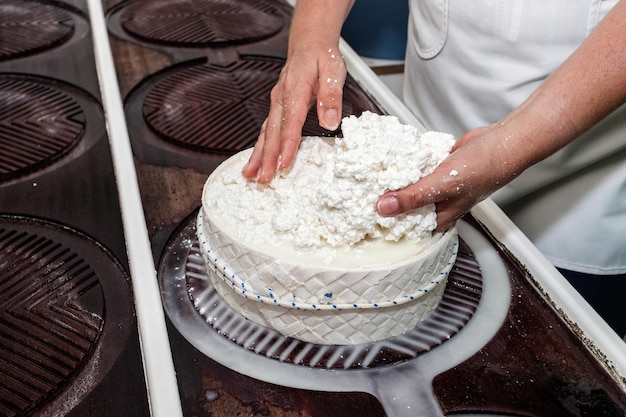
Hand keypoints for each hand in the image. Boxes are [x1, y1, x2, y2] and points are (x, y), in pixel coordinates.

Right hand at [242, 45, 346, 182]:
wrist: (310, 43)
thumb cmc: (322, 56)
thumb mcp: (334, 70)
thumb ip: (331, 97)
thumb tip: (331, 122)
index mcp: (294, 89)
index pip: (290, 122)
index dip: (286, 145)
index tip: (284, 164)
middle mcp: (281, 98)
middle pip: (272, 132)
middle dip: (267, 157)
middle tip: (264, 178)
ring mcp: (276, 103)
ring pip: (265, 133)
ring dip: (258, 155)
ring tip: (251, 175)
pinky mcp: (277, 108)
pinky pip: (266, 130)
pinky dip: (260, 147)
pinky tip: (256, 161)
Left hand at [376, 125, 522, 231]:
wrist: (503, 141)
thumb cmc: (483, 169)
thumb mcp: (442, 185)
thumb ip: (413, 198)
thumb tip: (383, 208)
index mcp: (439, 218)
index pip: (406, 228)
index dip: (385, 224)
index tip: (362, 215)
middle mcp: (437, 204)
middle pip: (404, 206)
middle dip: (385, 198)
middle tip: (359, 192)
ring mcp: (437, 186)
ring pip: (409, 186)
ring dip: (394, 180)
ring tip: (369, 175)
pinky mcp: (437, 168)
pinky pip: (416, 169)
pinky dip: (405, 164)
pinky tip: (391, 158)